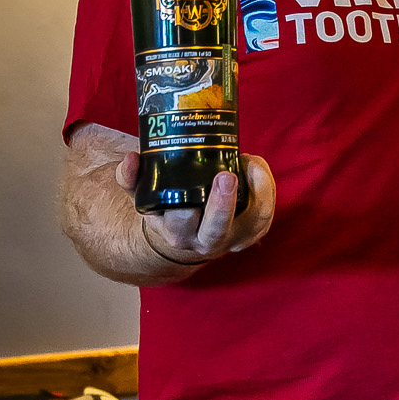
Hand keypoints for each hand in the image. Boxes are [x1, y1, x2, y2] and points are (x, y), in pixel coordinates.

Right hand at [117, 151, 276, 268]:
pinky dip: (267, 191)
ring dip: (258, 193)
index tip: (190, 181)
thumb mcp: (145, 198)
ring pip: (254, 223)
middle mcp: (206, 240)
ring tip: (250, 162)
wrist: (186, 239)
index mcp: (178, 232)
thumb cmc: (168, 211)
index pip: (181, 222)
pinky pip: (267, 216)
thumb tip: (131, 159)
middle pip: (216, 228)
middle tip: (225, 175)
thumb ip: (131, 179)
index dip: (188, 204)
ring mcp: (234, 238)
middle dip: (221, 204)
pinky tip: (257, 167)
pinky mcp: (253, 232)